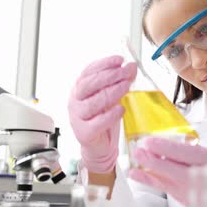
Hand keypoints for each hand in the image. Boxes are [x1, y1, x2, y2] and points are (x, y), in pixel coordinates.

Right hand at [68, 55, 136, 172]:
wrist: (99, 146)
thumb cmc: (103, 118)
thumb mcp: (113, 97)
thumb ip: (120, 81)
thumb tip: (132, 66)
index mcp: (79, 89)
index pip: (88, 72)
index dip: (103, 64)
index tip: (119, 59)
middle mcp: (75, 102)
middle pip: (88, 85)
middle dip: (109, 76)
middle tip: (125, 72)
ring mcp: (77, 118)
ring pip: (92, 103)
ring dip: (111, 92)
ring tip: (126, 86)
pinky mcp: (84, 133)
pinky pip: (97, 123)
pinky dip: (110, 115)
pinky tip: (121, 108)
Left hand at [128, 137, 206, 205]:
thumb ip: (195, 153)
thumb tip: (169, 146)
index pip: (187, 154)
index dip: (166, 148)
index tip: (149, 141)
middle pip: (176, 170)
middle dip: (154, 161)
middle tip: (138, 150)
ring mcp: (200, 196)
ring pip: (171, 184)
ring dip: (150, 174)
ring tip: (133, 167)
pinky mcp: (193, 205)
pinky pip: (172, 192)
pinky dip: (156, 183)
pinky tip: (141, 176)